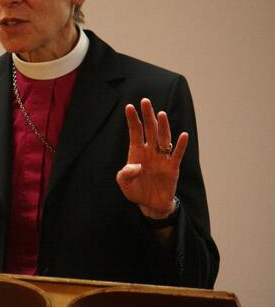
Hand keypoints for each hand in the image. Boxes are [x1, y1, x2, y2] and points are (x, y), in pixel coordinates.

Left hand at [117, 98, 188, 218]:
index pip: (135, 132)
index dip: (132, 120)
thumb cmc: (136, 191)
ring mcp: (161, 158)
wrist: (151, 205)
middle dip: (147, 116)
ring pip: (163, 138)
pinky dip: (180, 145)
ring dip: (162, 126)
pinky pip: (176, 154)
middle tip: (145, 101)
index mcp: (136, 153)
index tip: (129, 107)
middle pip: (149, 130)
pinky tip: (183, 135)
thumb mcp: (124, 184)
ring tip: (160, 113)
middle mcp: (150, 152)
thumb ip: (125, 174)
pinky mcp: (172, 168)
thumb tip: (136, 165)